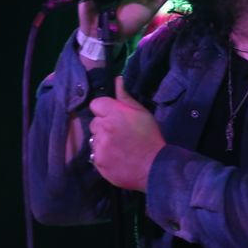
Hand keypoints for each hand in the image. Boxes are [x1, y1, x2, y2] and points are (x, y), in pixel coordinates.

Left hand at [89, 77, 165, 191]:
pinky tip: (115, 158)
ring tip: (118, 147)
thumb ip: (125, 97)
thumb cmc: (150, 137)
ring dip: (102, 141)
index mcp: (114, 113)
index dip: (105, 110)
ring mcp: (99, 146)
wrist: (154, 167)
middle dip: (104, 126)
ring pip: (94, 139)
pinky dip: (102, 155)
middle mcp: (103, 128)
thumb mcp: (142, 113)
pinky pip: (94, 154)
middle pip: (94, 122)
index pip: (96, 104)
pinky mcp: (98, 162)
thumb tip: (117, 80)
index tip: (114, 116)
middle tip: (118, 133)